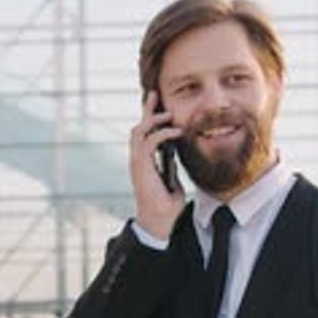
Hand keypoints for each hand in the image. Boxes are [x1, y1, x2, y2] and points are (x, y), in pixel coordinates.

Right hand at [129, 90, 184, 239]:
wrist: (159, 222)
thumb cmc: (166, 208)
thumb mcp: (173, 184)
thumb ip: (172, 171)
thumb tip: (179, 161)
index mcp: (144, 163)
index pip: (144, 135)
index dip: (150, 119)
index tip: (161, 107)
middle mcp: (137, 160)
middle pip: (138, 127)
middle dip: (147, 110)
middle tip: (156, 95)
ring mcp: (137, 163)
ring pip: (139, 131)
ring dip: (153, 119)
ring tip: (168, 113)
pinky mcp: (142, 166)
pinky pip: (149, 142)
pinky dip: (162, 133)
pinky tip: (176, 132)